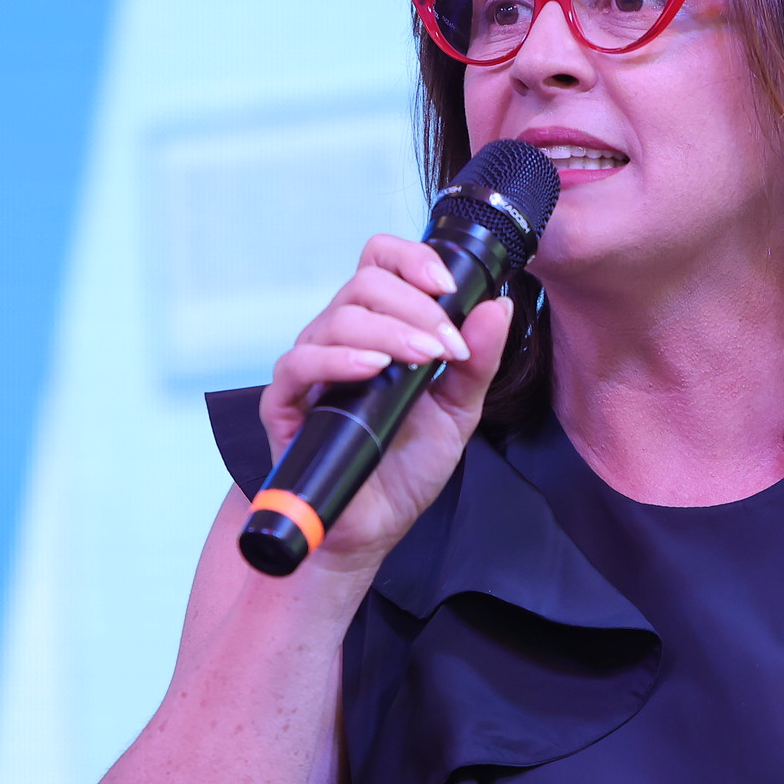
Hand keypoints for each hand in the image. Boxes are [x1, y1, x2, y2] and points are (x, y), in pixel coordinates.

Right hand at [259, 232, 513, 570]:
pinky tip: (371, 368)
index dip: (412, 258)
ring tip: (422, 359)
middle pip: (365, 283)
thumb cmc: (407, 466)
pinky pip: (298, 363)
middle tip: (446, 344)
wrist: (372, 525)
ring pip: (338, 317)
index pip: (382, 262)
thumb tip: (499, 305)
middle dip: (415, 305)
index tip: (449, 285)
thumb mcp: (458, 411)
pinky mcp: (285, 404)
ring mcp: (312, 368)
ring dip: (388, 330)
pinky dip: (337, 358)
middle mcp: (342, 338)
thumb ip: (479, 360)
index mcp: (380, 327)